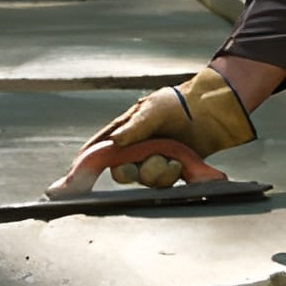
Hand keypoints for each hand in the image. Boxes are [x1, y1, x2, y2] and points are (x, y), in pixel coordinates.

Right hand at [46, 66, 255, 196]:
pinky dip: (170, 174)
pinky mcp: (171, 168)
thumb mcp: (153, 110)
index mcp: (125, 131)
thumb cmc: (177, 103)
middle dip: (127, 172)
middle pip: (121, 171)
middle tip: (133, 167)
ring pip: (144, 178)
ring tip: (170, 159)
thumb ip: (134, 128)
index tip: (76, 177)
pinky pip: (163, 181)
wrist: (210, 110)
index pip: (100, 149)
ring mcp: (153, 159)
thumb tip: (115, 141)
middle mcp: (136, 148)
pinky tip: (178, 164)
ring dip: (155, 171)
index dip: (88, 164)